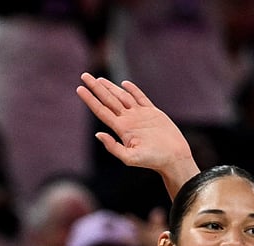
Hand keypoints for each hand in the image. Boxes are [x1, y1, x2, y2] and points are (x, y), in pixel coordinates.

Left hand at [75, 73, 198, 191]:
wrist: (174, 158)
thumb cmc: (153, 160)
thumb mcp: (130, 158)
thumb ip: (113, 147)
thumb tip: (98, 134)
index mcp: (122, 129)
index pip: (101, 110)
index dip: (90, 99)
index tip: (79, 88)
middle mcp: (128, 120)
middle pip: (109, 100)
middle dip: (96, 88)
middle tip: (84, 76)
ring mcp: (140, 115)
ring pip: (122, 97)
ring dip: (111, 87)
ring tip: (100, 80)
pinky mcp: (153, 113)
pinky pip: (141, 98)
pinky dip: (133, 90)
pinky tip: (124, 84)